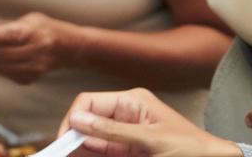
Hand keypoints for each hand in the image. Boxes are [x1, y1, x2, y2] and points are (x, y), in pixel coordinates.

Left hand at [0, 12, 63, 84]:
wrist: (68, 48)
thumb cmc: (45, 29)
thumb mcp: (28, 20)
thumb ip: (6, 28)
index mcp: (32, 32)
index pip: (7, 36)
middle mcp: (33, 51)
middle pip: (0, 55)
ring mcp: (31, 67)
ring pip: (0, 67)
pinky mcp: (29, 78)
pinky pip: (4, 74)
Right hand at [63, 89, 239, 156]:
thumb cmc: (192, 149)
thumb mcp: (151, 139)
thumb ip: (113, 131)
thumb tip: (78, 119)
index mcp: (132, 101)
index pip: (90, 102)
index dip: (73, 118)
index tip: (64, 140)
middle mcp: (126, 115)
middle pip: (88, 122)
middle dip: (72, 136)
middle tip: (59, 154)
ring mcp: (126, 136)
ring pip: (92, 141)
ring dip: (80, 148)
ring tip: (65, 156)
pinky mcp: (128, 153)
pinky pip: (103, 152)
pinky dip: (91, 154)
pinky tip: (81, 156)